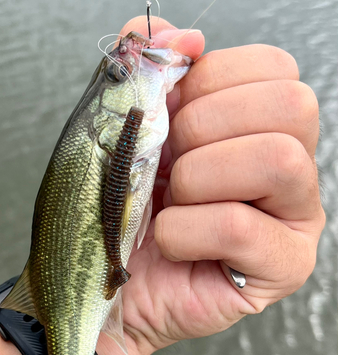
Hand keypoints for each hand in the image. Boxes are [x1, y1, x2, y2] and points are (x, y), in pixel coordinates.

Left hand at [97, 17, 324, 354]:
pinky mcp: (283, 266)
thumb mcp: (120, 127)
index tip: (165, 118)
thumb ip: (146, 69)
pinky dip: (184, 231)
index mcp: (257, 125)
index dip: (207, 83)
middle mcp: (289, 166)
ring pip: (278, 160)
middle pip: (290, 105)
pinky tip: (170, 243)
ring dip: (195, 180)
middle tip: (166, 169)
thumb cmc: (116, 207)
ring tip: (168, 207)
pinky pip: (240, 227)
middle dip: (202, 130)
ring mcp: (294, 218)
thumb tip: (186, 35)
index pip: (271, 67)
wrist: (103, 277)